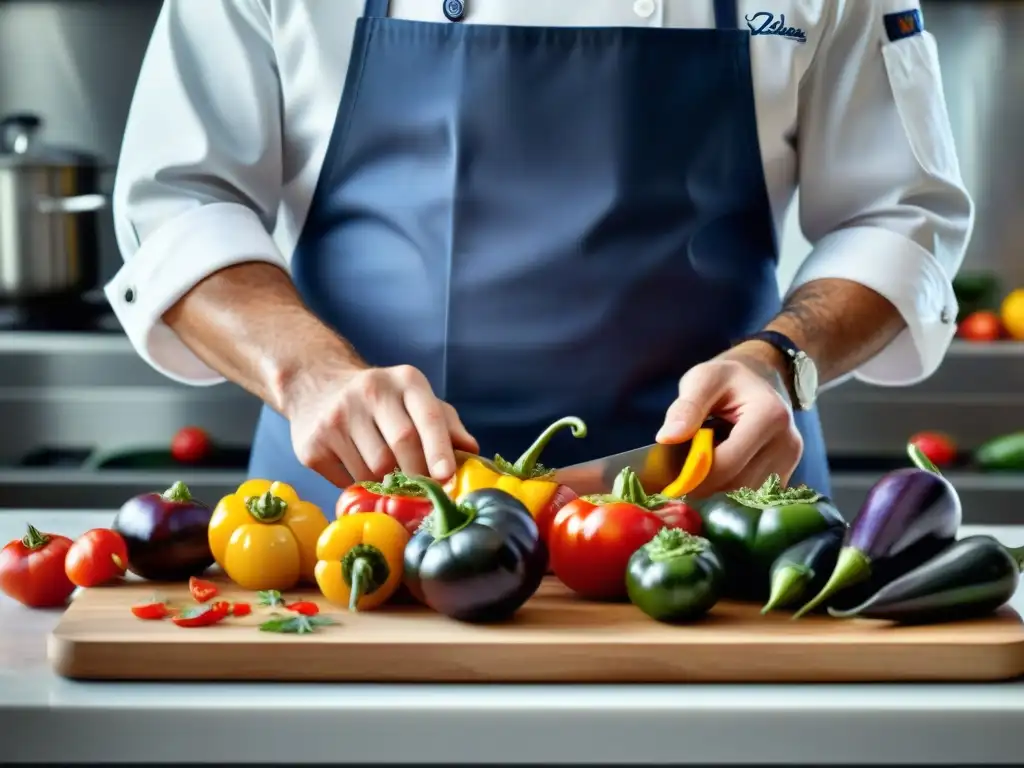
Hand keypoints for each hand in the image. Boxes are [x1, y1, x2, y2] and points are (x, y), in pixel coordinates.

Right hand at [285, 363, 478, 487]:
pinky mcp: (313, 443)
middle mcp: (370, 391)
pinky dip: (359, 485)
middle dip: (418, 474)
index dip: (439, 449)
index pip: (428, 416)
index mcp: (405, 380)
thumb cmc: (381, 400)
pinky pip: (346, 480)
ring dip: (387, 483)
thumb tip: (472, 452)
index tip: (447, 476)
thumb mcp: (415, 398)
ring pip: (374, 469)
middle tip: (424, 490)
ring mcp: (337, 417)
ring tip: (387, 474)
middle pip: (402, 445)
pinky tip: (357, 468)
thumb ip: (445, 423)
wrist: (316, 384)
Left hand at [656, 344, 802, 494]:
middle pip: (737, 484)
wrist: (758, 381)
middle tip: (678, 476)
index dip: (694, 475)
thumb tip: (667, 438)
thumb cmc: (726, 380)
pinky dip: (730, 490)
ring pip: (744, 495)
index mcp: (769, 416)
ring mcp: (791, 462)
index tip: (668, 477)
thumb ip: (686, 407)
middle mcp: (787, 443)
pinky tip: (719, 472)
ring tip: (700, 467)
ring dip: (716, 489)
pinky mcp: (786, 474)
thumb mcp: (702, 380)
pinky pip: (752, 495)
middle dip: (703, 484)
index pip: (728, 463)